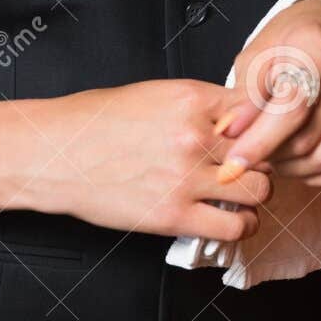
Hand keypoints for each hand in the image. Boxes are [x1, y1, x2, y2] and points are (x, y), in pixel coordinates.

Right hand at [25, 80, 275, 243]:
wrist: (57, 154)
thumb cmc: (94, 123)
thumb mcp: (151, 94)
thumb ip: (196, 106)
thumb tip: (229, 119)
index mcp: (189, 98)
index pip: (255, 108)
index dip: (260, 123)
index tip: (254, 134)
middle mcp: (194, 136)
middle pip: (263, 149)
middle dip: (261, 159)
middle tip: (249, 166)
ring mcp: (187, 177)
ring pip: (259, 189)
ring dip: (255, 193)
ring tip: (242, 194)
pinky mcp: (176, 215)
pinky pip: (235, 226)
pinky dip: (241, 225)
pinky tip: (230, 218)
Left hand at [215, 0, 320, 187]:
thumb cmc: (291, 41)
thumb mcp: (258, 56)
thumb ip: (243, 97)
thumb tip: (228, 134)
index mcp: (318, 43)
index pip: (291, 106)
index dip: (259, 141)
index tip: (232, 164)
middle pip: (307, 138)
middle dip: (272, 157)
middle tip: (251, 154)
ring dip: (294, 170)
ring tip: (274, 157)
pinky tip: (301, 162)